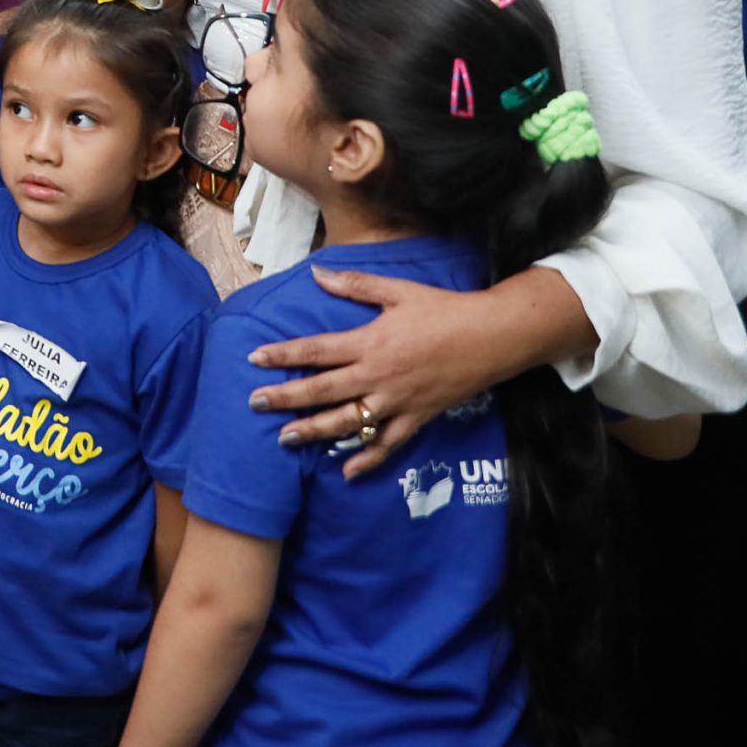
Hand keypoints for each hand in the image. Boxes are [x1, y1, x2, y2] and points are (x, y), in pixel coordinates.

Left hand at [247, 270, 532, 477]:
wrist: (493, 337)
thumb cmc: (444, 309)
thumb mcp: (397, 290)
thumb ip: (355, 285)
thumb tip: (317, 273)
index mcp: (369, 342)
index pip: (316, 350)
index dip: (283, 354)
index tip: (254, 359)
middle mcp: (378, 376)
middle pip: (323, 390)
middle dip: (286, 398)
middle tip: (255, 403)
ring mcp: (397, 401)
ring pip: (348, 422)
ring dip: (315, 431)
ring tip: (284, 439)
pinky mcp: (417, 418)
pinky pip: (388, 444)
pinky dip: (368, 460)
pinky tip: (347, 472)